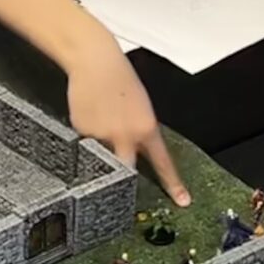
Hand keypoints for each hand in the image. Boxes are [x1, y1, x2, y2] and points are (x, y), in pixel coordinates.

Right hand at [66, 39, 190, 205]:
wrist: (95, 62)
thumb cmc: (121, 79)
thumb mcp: (142, 108)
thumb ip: (140, 133)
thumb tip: (137, 152)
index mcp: (146, 129)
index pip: (162, 164)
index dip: (173, 185)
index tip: (182, 200)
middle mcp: (125, 137)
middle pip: (126, 172)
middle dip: (124, 177)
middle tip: (121, 174)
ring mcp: (101, 137)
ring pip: (102, 156)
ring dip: (102, 146)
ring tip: (102, 118)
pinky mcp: (82, 132)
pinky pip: (86, 142)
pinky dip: (88, 132)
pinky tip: (90, 112)